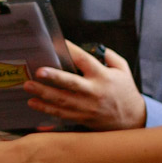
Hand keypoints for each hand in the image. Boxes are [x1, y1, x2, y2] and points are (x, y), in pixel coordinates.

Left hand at [22, 40, 145, 129]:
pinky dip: (46, 109)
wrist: (133, 119)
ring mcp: (87, 107)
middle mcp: (94, 91)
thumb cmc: (125, 91)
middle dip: (53, 77)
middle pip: (71, 83)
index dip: (70, 50)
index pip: (84, 60)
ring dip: (43, 94)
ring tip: (28, 86)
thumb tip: (92, 47)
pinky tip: (34, 103)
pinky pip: (62, 114)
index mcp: (103, 76)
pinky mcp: (82, 118)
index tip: (56, 42)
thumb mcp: (123, 70)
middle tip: (37, 71)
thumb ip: (109, 56)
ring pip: (62, 101)